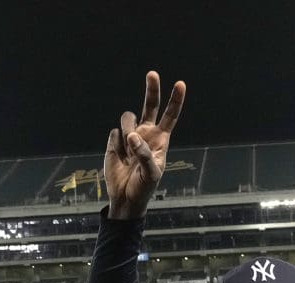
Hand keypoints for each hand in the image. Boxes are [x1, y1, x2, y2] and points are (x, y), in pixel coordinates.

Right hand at [105, 72, 185, 219]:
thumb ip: (143, 154)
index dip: (176, 100)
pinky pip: (114, 133)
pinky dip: (116, 145)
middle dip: (152, 89)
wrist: (125, 197)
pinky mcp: (115, 141)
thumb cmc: (144, 187)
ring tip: (129, 151)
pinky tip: (119, 158)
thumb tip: (132, 136)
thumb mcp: (151, 174)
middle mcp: (146, 133)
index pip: (170, 116)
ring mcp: (130, 136)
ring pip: (128, 117)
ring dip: (128, 129)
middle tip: (152, 73)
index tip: (180, 84)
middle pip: (150, 105)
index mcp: (160, 140)